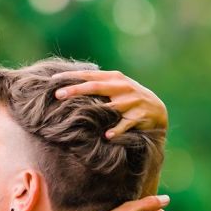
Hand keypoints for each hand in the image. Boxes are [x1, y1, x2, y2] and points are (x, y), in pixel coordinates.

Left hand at [52, 69, 167, 137]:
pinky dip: (116, 130)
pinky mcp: (139, 116)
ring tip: (77, 116)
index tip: (53, 79)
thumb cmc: (129, 98)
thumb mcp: (115, 87)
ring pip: (110, 106)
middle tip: (58, 95)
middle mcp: (123, 87)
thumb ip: (97, 84)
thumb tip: (69, 82)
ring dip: (95, 112)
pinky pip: (125, 124)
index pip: (89, 75)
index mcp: (114, 78)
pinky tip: (106, 135)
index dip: (71, 76)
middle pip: (96, 87)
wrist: (157, 110)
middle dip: (76, 90)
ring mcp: (131, 102)